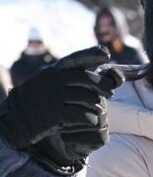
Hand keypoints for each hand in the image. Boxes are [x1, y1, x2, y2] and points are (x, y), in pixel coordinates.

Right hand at [0, 46, 123, 174]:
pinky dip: (91, 119)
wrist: (17, 118)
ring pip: (88, 97)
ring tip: (100, 108)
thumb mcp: (51, 80)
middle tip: (111, 92)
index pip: (77, 58)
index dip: (92, 55)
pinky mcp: (54, 115)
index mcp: (54, 71)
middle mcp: (54, 80)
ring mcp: (54, 97)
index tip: (106, 55)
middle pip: (88, 79)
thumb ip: (71, 74)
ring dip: (98, 104)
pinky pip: (82, 115)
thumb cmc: (41, 98)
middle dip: (104, 85)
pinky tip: (93, 121)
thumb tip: (103, 67)